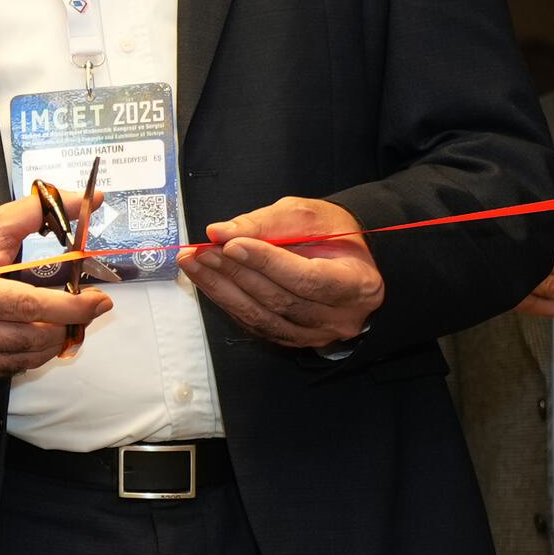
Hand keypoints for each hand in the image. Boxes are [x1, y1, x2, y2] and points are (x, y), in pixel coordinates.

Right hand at [0, 192, 113, 383]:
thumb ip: (39, 212)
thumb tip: (89, 200)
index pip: (29, 305)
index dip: (70, 307)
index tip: (98, 300)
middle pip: (33, 337)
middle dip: (69, 324)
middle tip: (86, 309)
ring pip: (27, 357)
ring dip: (55, 341)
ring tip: (63, 320)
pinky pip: (12, 368)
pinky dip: (33, 354)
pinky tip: (36, 334)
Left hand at [187, 197, 383, 348]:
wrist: (345, 257)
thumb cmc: (332, 234)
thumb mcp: (308, 216)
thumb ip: (266, 223)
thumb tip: (221, 231)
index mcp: (358, 284)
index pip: (309, 279)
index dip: (267, 263)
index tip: (231, 245)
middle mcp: (341, 318)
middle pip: (281, 300)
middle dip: (235, 273)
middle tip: (202, 251)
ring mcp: (316, 334)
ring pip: (262, 317)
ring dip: (222, 289)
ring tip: (194, 264)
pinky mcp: (293, 339)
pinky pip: (255, 325)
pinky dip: (228, 302)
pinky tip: (208, 281)